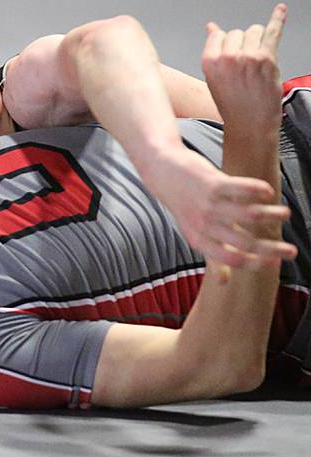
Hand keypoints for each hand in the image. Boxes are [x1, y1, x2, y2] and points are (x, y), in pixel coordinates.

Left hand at [145, 147, 293, 269]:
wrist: (164, 174)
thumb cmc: (185, 206)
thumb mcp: (193, 233)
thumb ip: (211, 256)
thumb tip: (224, 282)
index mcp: (200, 240)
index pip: (231, 259)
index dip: (255, 263)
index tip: (275, 263)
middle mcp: (204, 224)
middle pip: (245, 242)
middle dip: (272, 249)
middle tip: (292, 251)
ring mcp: (208, 204)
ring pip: (248, 214)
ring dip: (271, 216)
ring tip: (285, 214)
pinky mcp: (212, 183)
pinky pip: (240, 188)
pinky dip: (258, 190)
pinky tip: (268, 192)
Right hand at [201, 4, 285, 127]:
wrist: (249, 123)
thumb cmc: (232, 104)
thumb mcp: (214, 77)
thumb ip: (213, 50)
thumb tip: (211, 27)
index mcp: (209, 61)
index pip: (218, 35)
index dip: (226, 44)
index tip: (232, 55)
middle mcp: (227, 57)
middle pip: (237, 32)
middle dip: (243, 44)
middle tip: (246, 65)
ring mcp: (248, 56)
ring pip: (254, 30)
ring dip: (257, 40)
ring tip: (258, 60)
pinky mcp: (267, 58)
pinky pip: (273, 31)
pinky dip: (278, 18)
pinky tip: (281, 9)